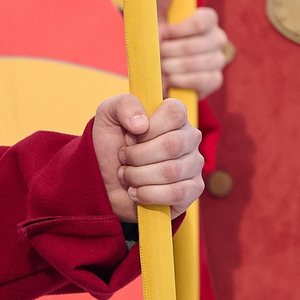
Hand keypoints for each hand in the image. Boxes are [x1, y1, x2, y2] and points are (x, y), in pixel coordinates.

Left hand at [92, 93, 202, 220]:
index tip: (129, 136)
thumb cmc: (112, 143)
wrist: (105, 178)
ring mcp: (194, 163)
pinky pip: (177, 194)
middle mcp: (189, 137)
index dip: (148, 128)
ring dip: (137, 176)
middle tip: (123, 157)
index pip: (174, 113)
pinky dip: (148, 194)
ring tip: (126, 175)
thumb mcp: (108, 115)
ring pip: (171, 172)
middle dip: (137, 155)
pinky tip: (136, 191)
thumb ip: (124, 105)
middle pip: (172, 145)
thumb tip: (141, 124)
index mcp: (174, 114)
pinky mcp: (193, 189)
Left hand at [155, 0, 228, 97]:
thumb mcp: (154, 19)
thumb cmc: (155, 40)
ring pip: (200, 63)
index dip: (181, 29)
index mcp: (206, 19)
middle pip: (199, 44)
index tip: (163, 33)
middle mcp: (217, 38)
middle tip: (157, 53)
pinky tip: (171, 78)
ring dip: (173, 66)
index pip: (204, 20)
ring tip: (161, 66)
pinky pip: (204, 80)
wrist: (153, 72)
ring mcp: (218, 59)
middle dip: (172, 50)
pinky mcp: (215, 79)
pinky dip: (183, 80)